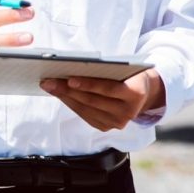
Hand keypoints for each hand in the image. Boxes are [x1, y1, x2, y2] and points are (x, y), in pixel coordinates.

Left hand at [40, 69, 165, 131]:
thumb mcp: (126, 68)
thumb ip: (108, 68)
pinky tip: (60, 94)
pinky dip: (71, 103)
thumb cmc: (130, 73)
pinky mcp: (107, 127)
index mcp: (136, 93)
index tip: (70, 79)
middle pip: (92, 100)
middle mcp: (128, 111)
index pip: (108, 89)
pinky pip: (85, 115)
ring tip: (49, 86)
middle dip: (68, 90)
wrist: (144, 92)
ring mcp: (117, 122)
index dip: (89, 84)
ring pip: (85, 108)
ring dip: (65, 97)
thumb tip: (74, 65)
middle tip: (49, 81)